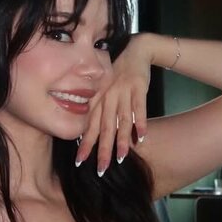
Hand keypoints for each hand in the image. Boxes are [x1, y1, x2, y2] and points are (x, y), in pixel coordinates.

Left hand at [75, 35, 151, 174]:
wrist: (134, 51)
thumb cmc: (118, 74)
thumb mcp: (105, 90)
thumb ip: (100, 110)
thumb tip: (96, 134)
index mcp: (98, 100)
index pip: (90, 126)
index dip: (85, 144)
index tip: (79, 162)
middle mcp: (108, 98)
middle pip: (105, 128)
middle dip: (102, 150)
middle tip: (100, 170)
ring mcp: (123, 93)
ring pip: (121, 120)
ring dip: (122, 140)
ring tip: (121, 158)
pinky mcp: (138, 88)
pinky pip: (140, 107)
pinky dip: (141, 122)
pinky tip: (142, 136)